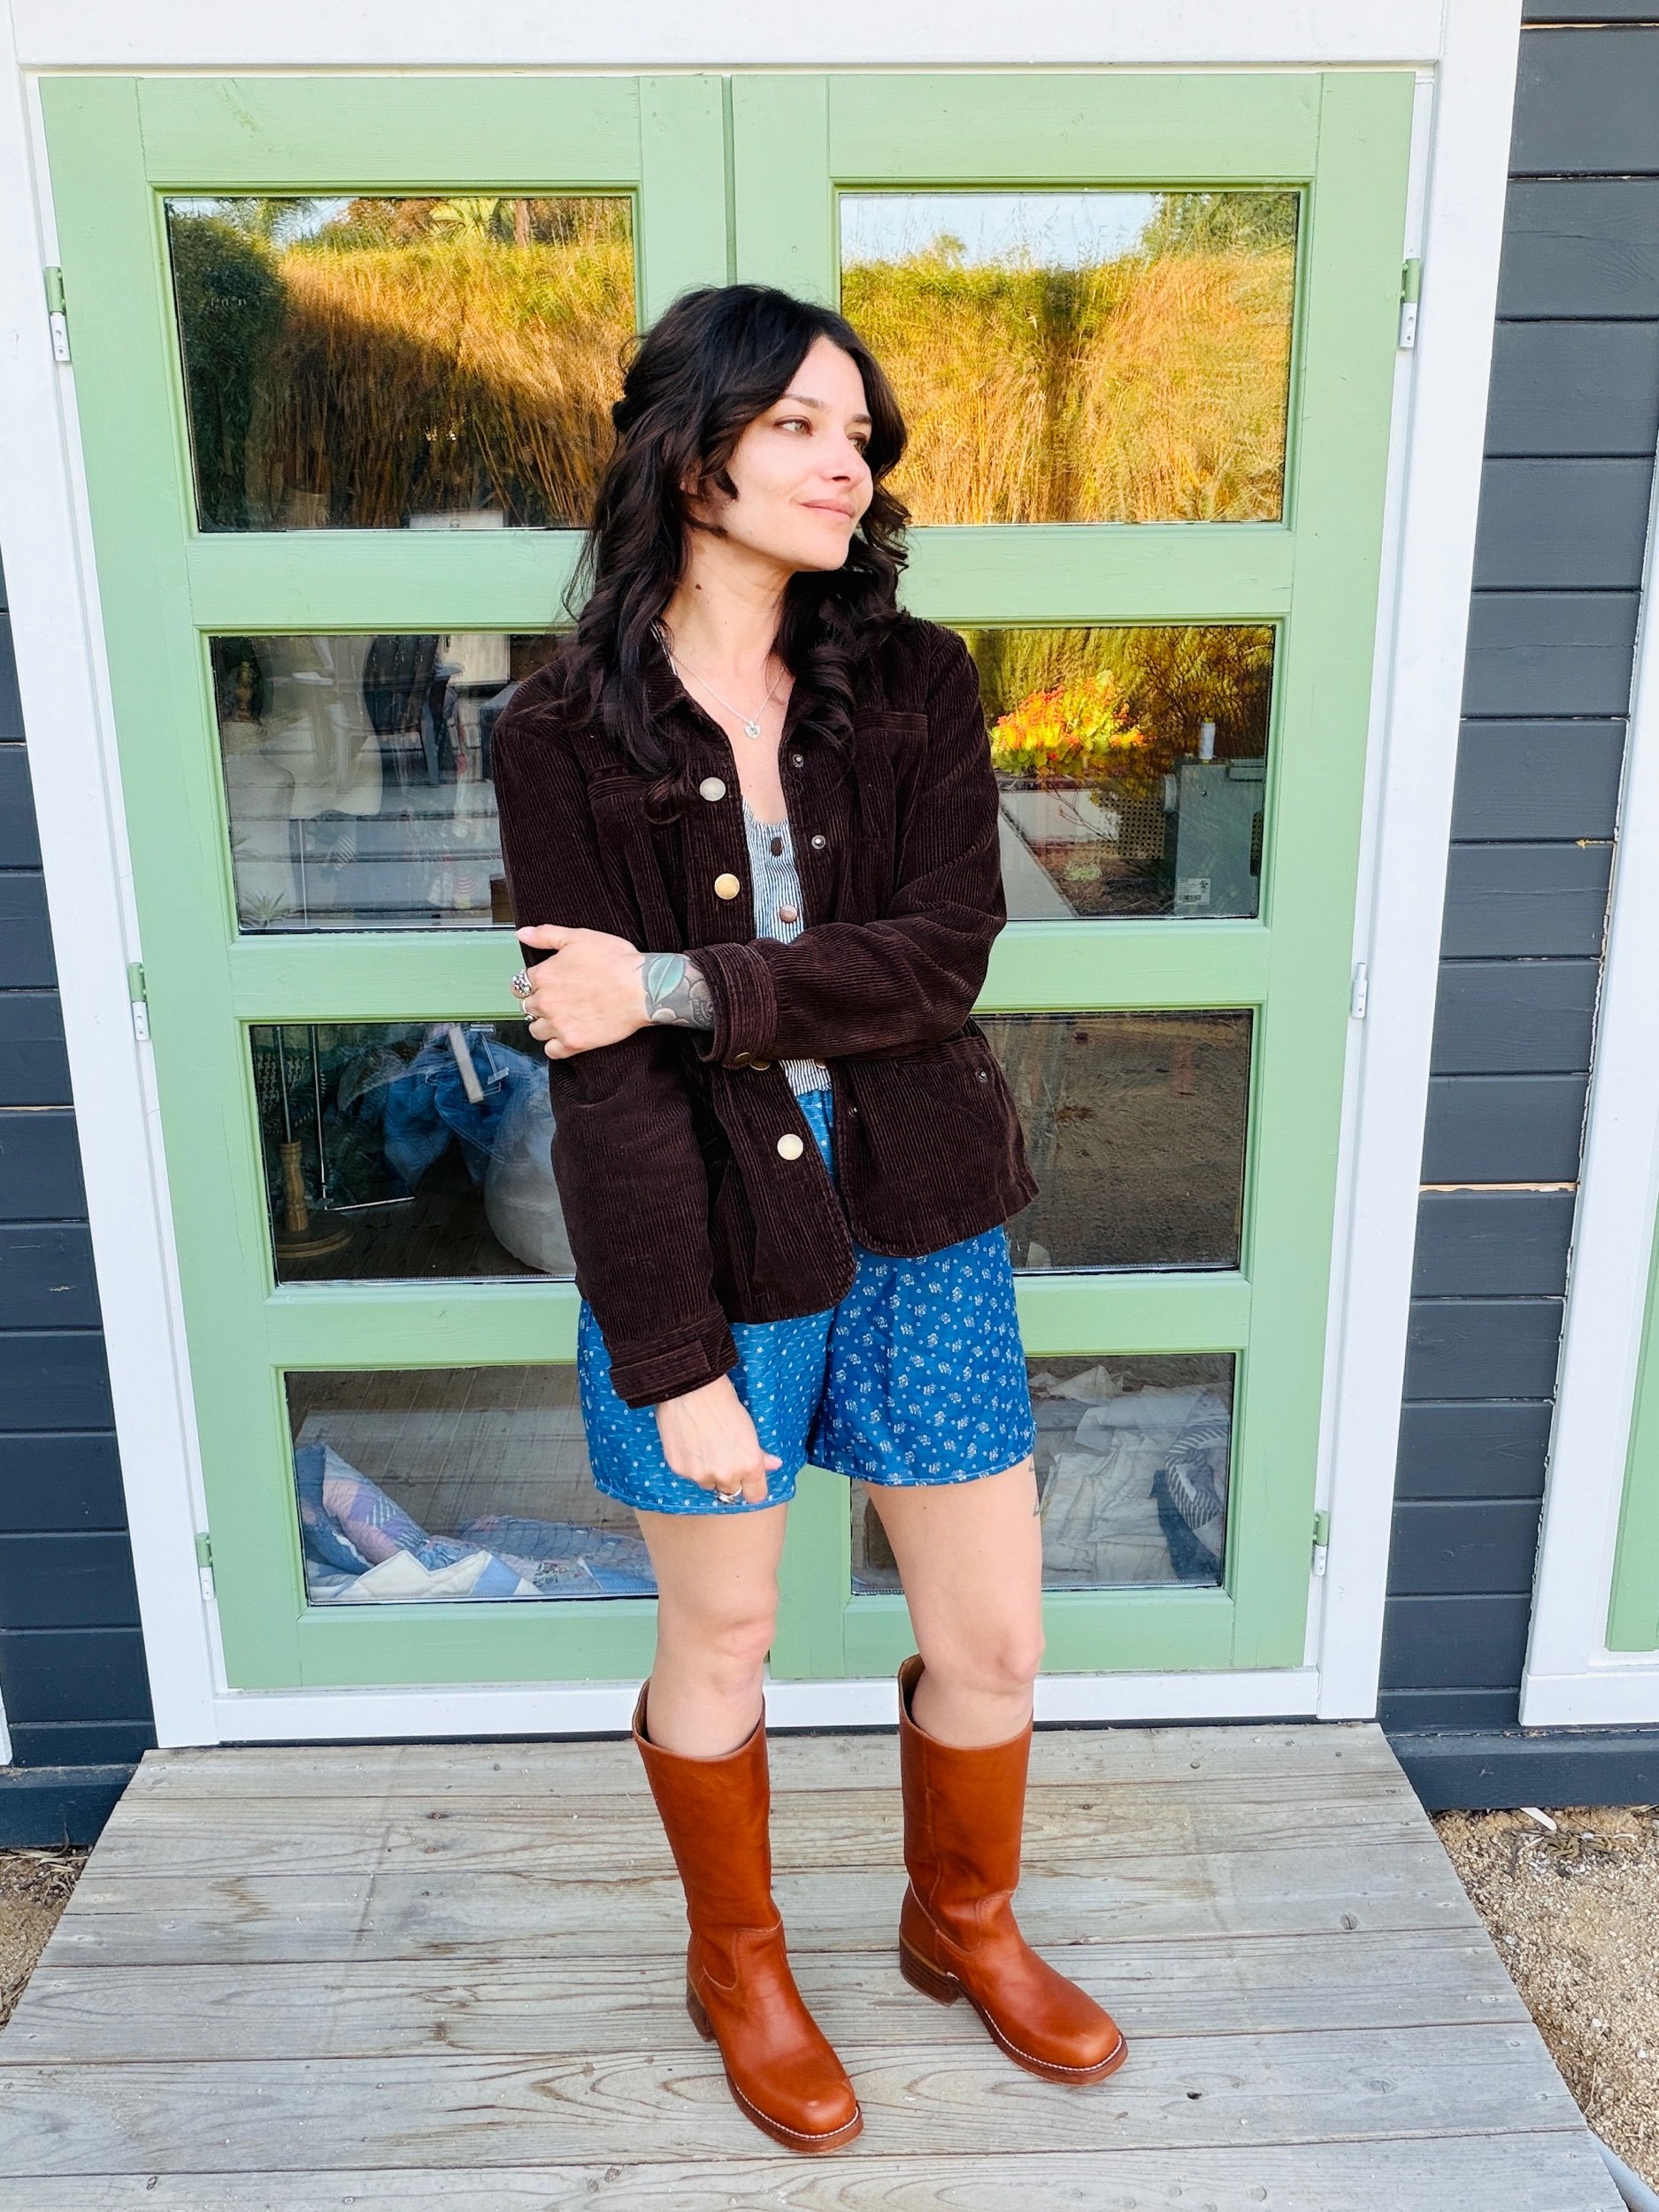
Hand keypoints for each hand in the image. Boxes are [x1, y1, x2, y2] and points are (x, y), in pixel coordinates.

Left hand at [515, 924, 648, 1057]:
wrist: (642, 988)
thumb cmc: (616, 961)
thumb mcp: (579, 937)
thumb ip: (547, 935)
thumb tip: (523, 934)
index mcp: (544, 975)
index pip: (521, 983)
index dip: (534, 982)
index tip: (547, 984)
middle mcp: (546, 1001)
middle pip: (527, 1007)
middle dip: (539, 1003)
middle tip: (559, 1000)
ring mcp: (558, 1024)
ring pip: (536, 1030)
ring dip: (544, 1024)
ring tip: (562, 1018)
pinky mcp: (573, 1043)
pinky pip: (551, 1051)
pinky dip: (555, 1046)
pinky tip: (566, 1036)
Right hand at [654, 1375, 783, 1505]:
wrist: (691, 1389)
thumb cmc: (723, 1402)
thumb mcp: (749, 1427)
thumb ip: (759, 1453)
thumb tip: (773, 1464)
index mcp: (749, 1466)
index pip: (755, 1496)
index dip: (753, 1486)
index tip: (749, 1478)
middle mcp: (726, 1476)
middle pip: (730, 1491)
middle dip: (729, 1477)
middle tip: (723, 1454)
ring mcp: (701, 1475)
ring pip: (707, 1483)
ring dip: (708, 1472)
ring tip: (704, 1445)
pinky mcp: (679, 1469)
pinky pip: (688, 1474)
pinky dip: (690, 1464)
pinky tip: (689, 1441)